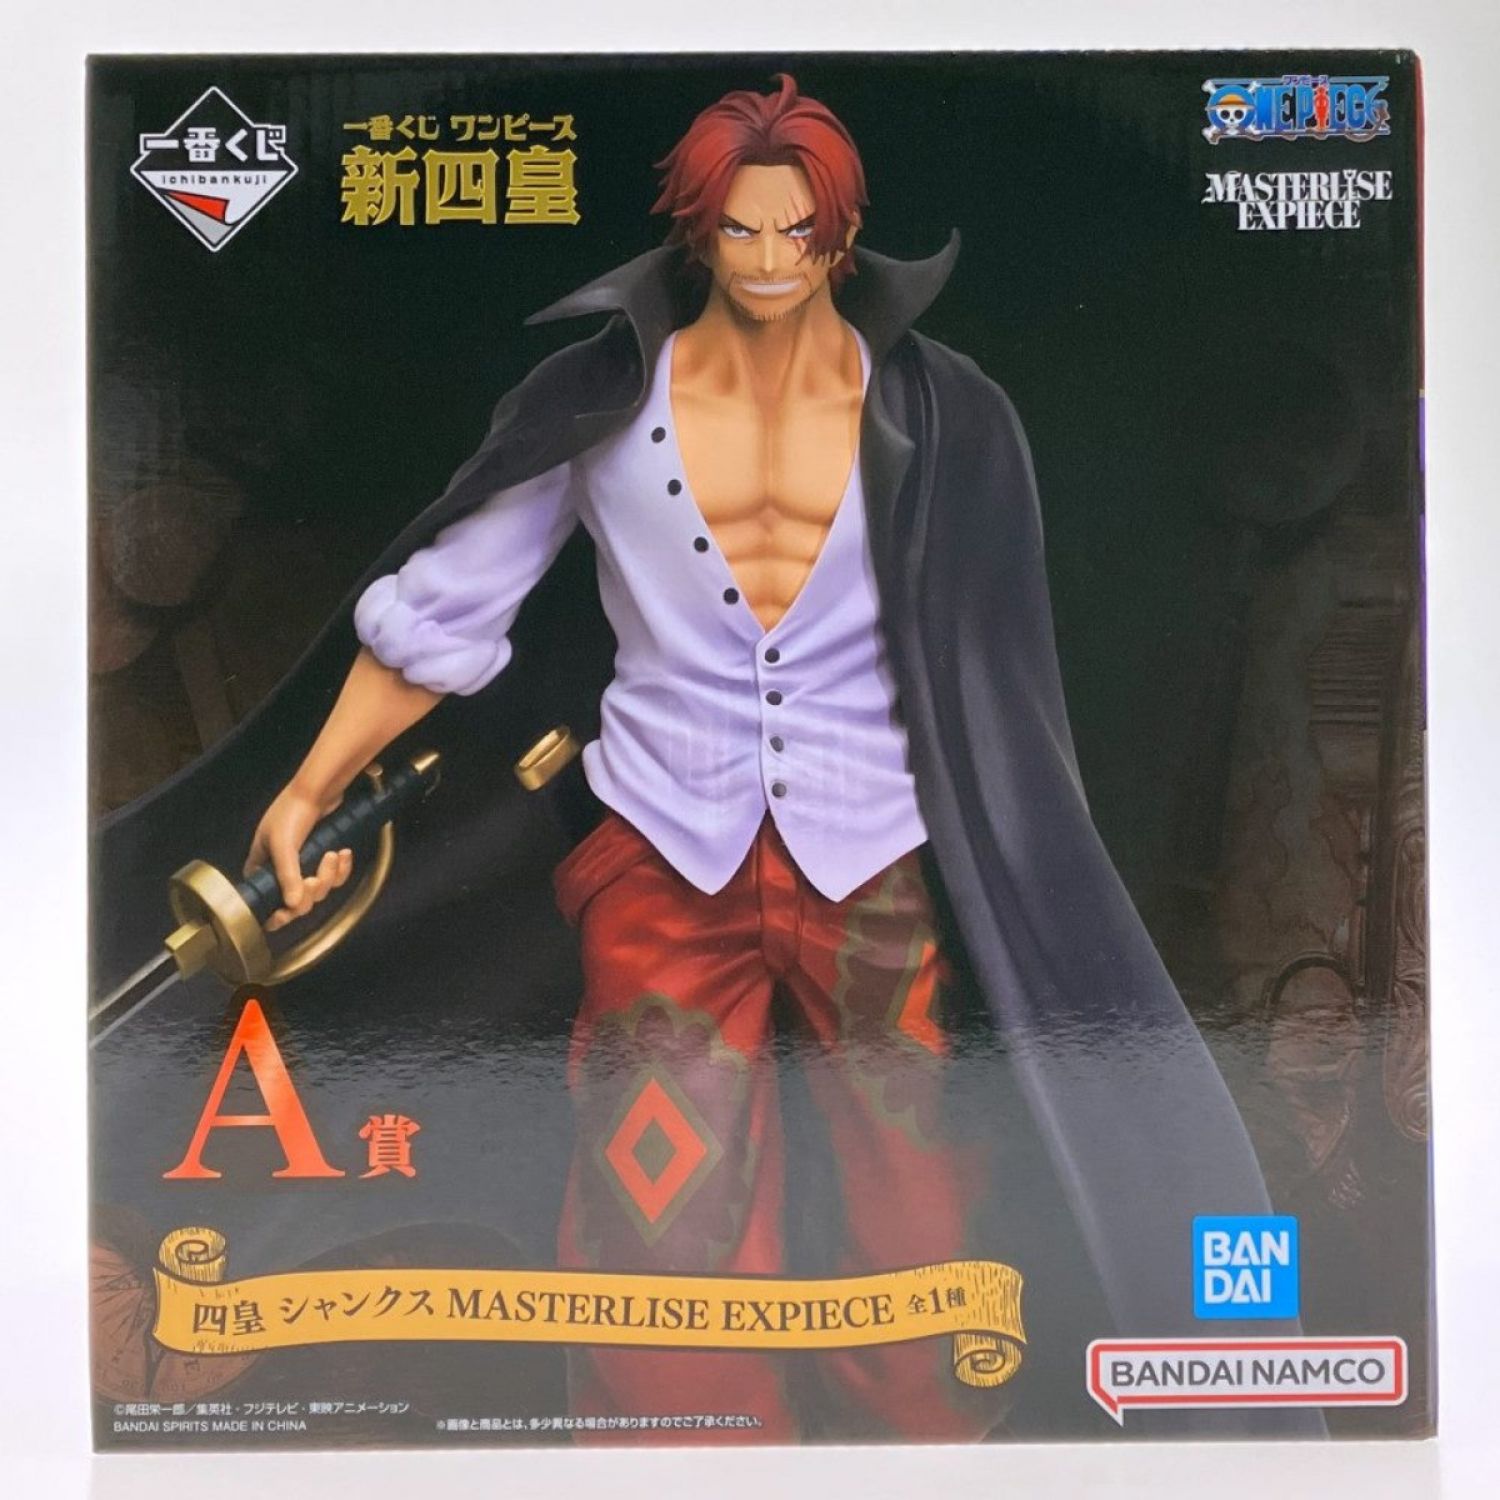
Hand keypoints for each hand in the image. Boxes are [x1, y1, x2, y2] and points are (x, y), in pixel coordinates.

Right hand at [244, 783, 354, 931]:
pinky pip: (335, 877)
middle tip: (313, 878)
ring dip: (328, 876)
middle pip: (296, 901)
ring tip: (332, 855)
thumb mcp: (283, 843)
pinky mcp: (324, 859)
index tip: (286, 913)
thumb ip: (287, 875)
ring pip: (318, 890)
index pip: (265, 901)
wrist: (320, 788)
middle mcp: (281, 871)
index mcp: (262, 868)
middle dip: (309, 892)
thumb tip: (292, 906)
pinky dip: (341, 869)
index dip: (276, 913)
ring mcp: (304, 866)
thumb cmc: (292, 812)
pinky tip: (344, 853)